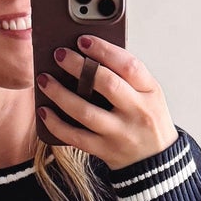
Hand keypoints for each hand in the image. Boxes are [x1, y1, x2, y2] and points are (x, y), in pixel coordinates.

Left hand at [36, 36, 176, 170]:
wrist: (156, 160)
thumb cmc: (146, 119)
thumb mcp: (148, 94)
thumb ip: (126, 76)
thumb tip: (89, 55)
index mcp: (150, 91)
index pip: (129, 65)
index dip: (104, 50)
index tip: (83, 40)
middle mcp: (137, 112)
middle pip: (106, 84)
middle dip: (78, 66)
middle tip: (59, 55)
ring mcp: (120, 133)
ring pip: (86, 112)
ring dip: (60, 94)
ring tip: (44, 80)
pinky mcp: (105, 150)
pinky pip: (76, 137)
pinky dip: (57, 124)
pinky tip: (44, 111)